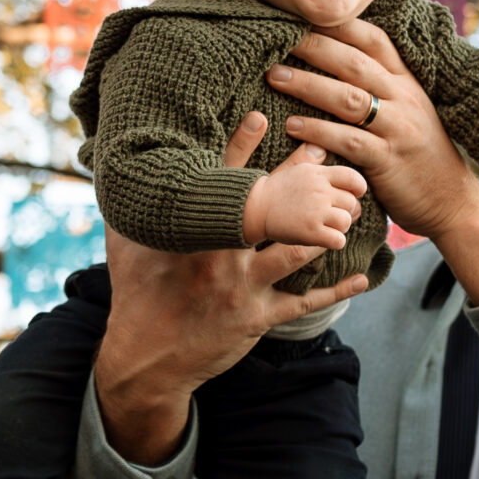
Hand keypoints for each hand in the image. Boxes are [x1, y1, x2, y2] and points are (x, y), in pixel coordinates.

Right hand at [92, 114, 372, 463]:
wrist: (146, 361)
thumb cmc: (135, 297)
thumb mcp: (124, 247)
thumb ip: (127, 209)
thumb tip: (116, 172)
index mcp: (192, 235)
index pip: (219, 183)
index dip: (240, 149)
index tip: (260, 117)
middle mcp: (222, 257)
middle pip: (270, 211)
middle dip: (299, 180)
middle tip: (322, 153)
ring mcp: (243, 288)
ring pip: (294, 252)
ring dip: (324, 230)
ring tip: (351, 209)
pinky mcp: (257, 318)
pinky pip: (303, 303)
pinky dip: (334, 291)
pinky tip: (362, 279)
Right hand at [240, 148, 364, 248]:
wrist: (252, 208)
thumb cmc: (275, 191)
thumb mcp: (296, 170)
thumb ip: (314, 163)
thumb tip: (326, 153)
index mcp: (317, 174)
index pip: (352, 178)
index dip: (357, 188)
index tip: (352, 195)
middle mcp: (319, 191)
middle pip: (351, 203)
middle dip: (344, 211)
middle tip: (329, 215)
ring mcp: (316, 212)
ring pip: (346, 222)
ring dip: (338, 227)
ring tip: (324, 226)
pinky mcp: (311, 232)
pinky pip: (338, 240)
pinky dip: (334, 242)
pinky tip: (323, 238)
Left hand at [274, 20, 478, 304]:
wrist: (452, 201)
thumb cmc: (419, 155)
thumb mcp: (408, 111)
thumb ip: (380, 86)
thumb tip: (336, 60)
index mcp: (407, 82)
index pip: (374, 40)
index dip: (339, 24)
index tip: (303, 12)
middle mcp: (404, 99)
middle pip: (354, 63)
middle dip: (314, 46)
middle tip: (275, 37)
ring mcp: (398, 129)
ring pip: (348, 98)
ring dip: (308, 84)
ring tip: (274, 75)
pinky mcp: (388, 161)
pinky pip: (349, 141)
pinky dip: (318, 131)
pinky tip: (292, 124)